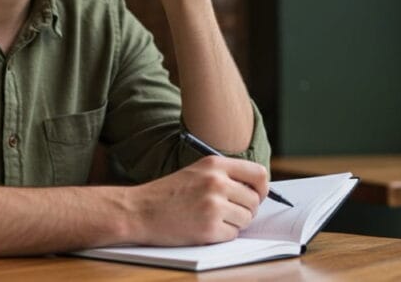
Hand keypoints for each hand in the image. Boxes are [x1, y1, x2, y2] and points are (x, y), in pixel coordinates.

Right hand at [125, 155, 268, 245]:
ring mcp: (213, 205)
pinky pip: (233, 234)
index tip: (256, 195)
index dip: (262, 188)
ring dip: (234, 223)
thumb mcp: (196, 172)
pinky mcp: (208, 228)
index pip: (259, 174)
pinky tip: (204, 228)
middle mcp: (216, 182)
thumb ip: (224, 176)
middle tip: (227, 212)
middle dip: (245, 209)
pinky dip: (222, 235)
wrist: (138, 211)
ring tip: (212, 219)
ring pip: (246, 219)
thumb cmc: (167, 193)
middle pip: (255, 200)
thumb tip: (257, 190)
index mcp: (215, 164)